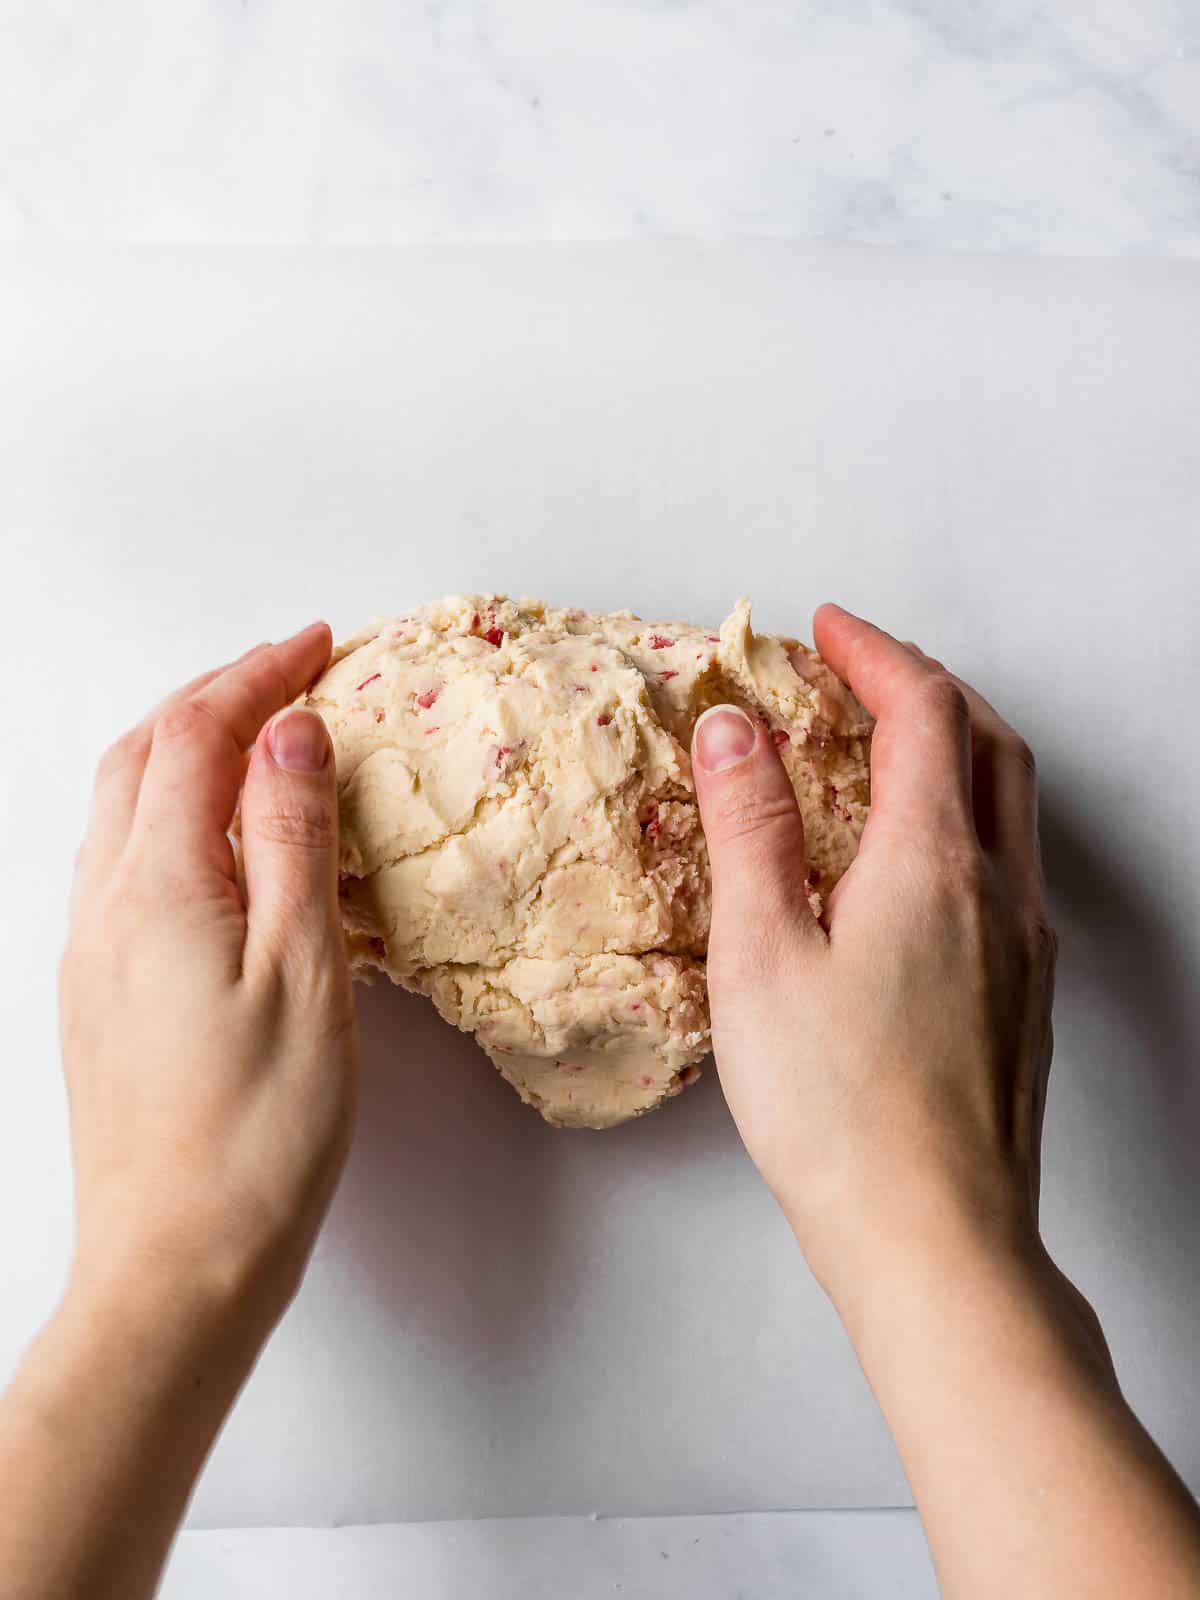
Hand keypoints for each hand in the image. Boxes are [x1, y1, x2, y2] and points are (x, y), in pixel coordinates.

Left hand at [0, 625, 359, 1599]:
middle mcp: (106, 905)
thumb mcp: (305, 972)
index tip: (316, 644)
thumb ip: (295, 842)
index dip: (256, 675)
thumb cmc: (258, 1130)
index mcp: (159, 887)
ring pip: (121, 805)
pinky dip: (167, 807)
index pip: (198, 736)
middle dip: (211, 694)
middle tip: (285, 671)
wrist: (176, 1262)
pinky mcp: (98, 992)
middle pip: (142, 755)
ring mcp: (92, 950)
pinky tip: (213, 837)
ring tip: (251, 733)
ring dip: (181, 745)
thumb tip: (292, 733)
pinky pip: (120, 858)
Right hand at [693, 603, 1052, 1293]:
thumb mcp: (761, 956)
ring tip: (887, 746)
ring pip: (1010, 805)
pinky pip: (1008, 867)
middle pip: (988, 742)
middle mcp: (1000, 891)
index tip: (824, 627)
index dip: (874, 653)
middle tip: (861, 669)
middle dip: (926, 685)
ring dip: (956, 748)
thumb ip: (750, 829)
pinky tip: (915, 862)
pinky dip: (966, 818)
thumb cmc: (837, 1108)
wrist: (936, 1240)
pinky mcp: (1024, 997)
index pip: (923, 711)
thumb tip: (734, 728)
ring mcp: (1026, 946)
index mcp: (935, 863)